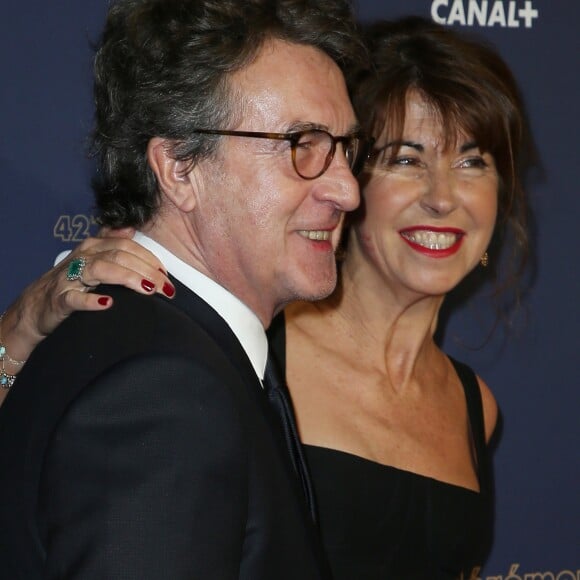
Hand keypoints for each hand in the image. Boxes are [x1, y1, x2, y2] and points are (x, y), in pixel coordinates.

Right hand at [0, 233, 173, 398]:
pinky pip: (75, 298)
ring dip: (127, 278)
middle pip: (119, 256)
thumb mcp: (93, 258)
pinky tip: (108, 303)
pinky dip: (91, 300)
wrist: (38, 305)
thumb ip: (112, 242)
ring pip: (101, 270)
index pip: (127, 246)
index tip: (167, 275)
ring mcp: (70, 277)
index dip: (150, 259)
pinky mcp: (59, 299)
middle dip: (147, 270)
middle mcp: (83, 256)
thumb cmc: (72, 281)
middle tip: (166, 288)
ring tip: (147, 289)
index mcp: (94, 246)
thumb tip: (131, 227)